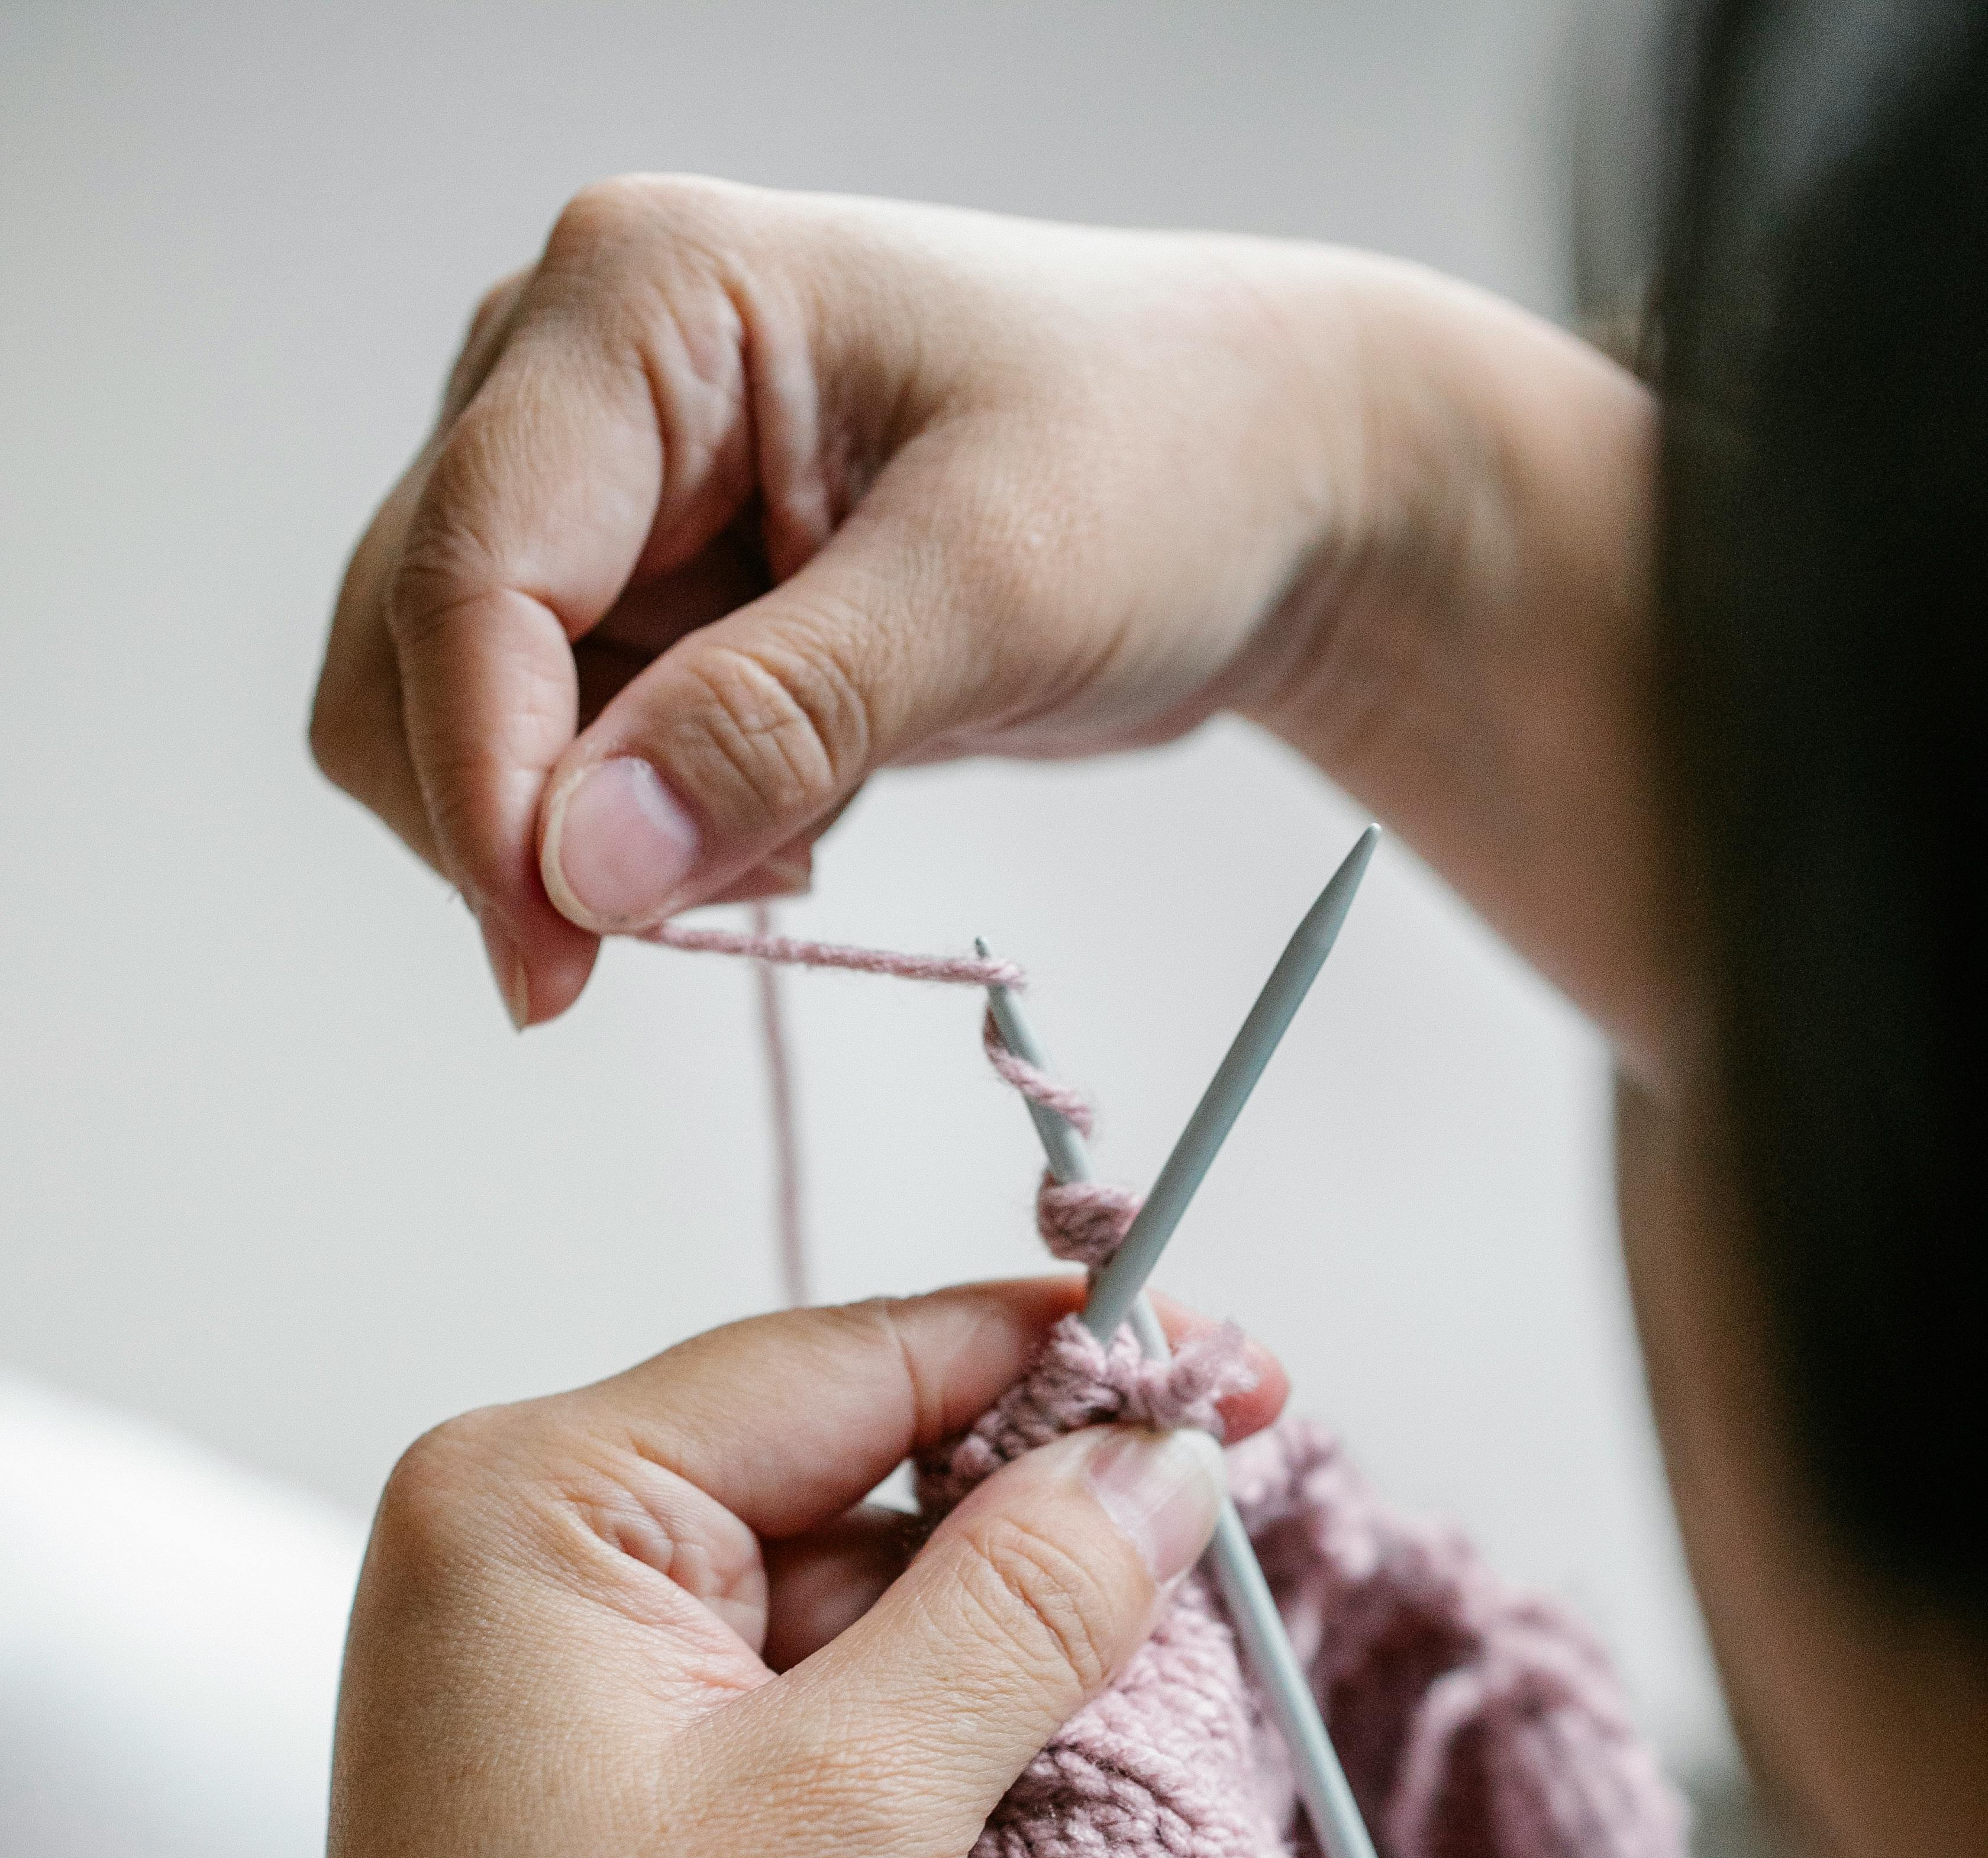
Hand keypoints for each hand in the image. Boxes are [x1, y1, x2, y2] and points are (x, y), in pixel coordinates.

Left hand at [293, 1279, 1276, 1857]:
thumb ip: (1023, 1605)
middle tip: (1215, 1530)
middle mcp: (546, 1559)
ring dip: (999, 1649)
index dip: (1053, 1358)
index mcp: (538, 1501)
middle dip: (1035, 1519)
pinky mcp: (644, 1780)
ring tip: (1120, 1719)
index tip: (1222, 1370)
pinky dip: (942, 1733)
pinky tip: (1032, 1784)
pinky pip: (830, 1697)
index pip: (847, 1361)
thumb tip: (1160, 1457)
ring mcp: (591, 1676)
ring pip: (861, 1593)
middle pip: (858, 1467)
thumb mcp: (854, 1807)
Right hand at [309, 179, 1684, 1058]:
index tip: (551, 962)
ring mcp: (597, 491)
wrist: (1262, 481)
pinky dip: (654, 830)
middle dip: (530, 818)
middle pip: (416, 650)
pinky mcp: (642, 593)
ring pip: (467, 724)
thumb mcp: (999, 587)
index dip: (485, 787)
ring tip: (811, 813)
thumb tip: (582, 865)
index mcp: (636, 301)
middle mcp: (570, 377)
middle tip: (713, 905)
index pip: (470, 569)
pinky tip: (797, 802)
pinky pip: (562, 761)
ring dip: (604, 831)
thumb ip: (781, 718)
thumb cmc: (1167, 462)